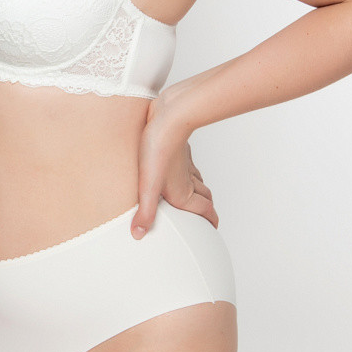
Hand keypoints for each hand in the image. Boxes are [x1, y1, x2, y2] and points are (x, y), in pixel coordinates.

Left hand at [131, 92, 218, 238]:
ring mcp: (185, 162)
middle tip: (204, 215)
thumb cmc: (158, 148)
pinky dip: (189, 169)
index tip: (213, 228)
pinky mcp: (179, 147)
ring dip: (199, 188)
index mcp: (183, 191)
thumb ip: (145, 211)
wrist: (168, 117)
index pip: (205, 210)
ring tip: (193, 195)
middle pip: (205, 196)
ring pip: (198, 178)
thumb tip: (138, 234)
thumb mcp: (148, 185)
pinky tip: (180, 166)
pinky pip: (188, 162)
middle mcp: (188, 178)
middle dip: (206, 207)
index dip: (211, 220)